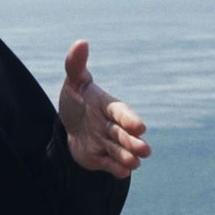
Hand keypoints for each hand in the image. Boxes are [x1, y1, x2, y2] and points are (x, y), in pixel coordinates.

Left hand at [58, 40, 150, 178]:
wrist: (68, 123)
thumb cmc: (76, 99)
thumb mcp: (73, 82)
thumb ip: (76, 64)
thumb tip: (81, 42)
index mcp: (109, 107)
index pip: (121, 113)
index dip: (129, 119)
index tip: (140, 127)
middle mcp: (112, 126)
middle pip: (124, 135)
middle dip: (134, 142)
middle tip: (145, 150)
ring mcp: (106, 143)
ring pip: (119, 151)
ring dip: (127, 157)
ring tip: (136, 163)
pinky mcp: (98, 158)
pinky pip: (108, 164)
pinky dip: (115, 168)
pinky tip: (124, 172)